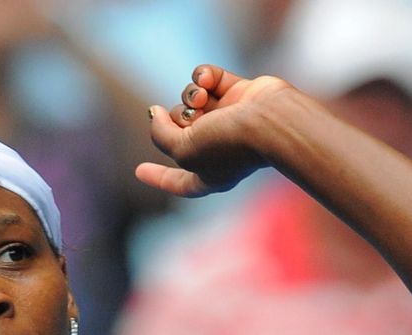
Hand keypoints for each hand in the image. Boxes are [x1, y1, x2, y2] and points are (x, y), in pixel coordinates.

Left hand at [137, 65, 292, 197]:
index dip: (158, 176)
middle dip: (178, 121)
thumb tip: (154, 112)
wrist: (272, 122)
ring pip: (192, 100)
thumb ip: (160, 134)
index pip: (178, 180)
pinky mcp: (240, 93)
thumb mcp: (183, 150)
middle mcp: (220, 148)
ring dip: (190, 95)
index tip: (139, 171)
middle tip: (192, 119)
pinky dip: (203, 76)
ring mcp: (230, 119)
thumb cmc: (229, 144)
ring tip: (202, 97)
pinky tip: (207, 80)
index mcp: (209, 175)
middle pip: (179, 129)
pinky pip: (208, 78)